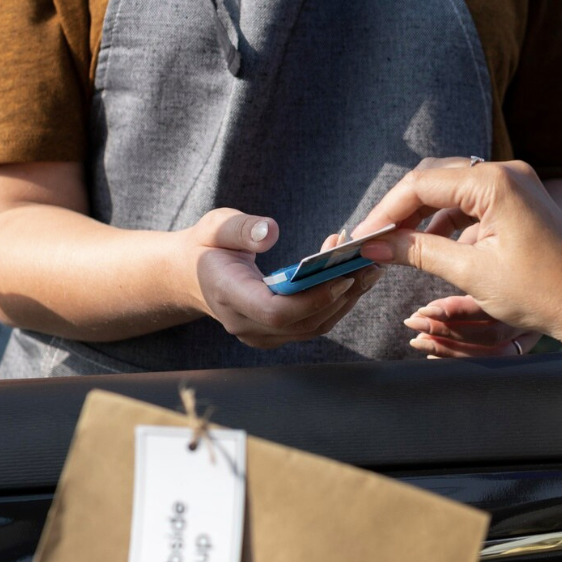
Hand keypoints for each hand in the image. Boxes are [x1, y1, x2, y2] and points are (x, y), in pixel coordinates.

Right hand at [179, 209, 378, 348]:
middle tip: (368, 263)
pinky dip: (336, 302)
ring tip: (369, 267)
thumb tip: (271, 231)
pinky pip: (313, 324)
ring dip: (345, 299)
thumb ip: (241, 229)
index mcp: (229, 296)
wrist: (192, 274)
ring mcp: (262, 334)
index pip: (276, 312)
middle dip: (341, 294)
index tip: (342, 276)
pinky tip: (354, 276)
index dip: (313, 299)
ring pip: (314, 326)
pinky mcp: (276, 333)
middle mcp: (246, 324)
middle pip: (304, 322)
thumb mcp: (215, 226)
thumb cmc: (206, 246)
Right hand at [353, 158, 561, 346]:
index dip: (385, 212)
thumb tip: (376, 245)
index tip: (360, 238)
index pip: (421, 185)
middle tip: (373, 241)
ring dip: (423, 216)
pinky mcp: (522, 202)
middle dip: (401, 211)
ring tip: (397, 247)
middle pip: (435, 180)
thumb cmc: (540, 291)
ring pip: (452, 190)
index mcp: (495, 182)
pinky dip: (449, 221)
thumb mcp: (471, 273)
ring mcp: (517, 185)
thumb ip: (420, 252)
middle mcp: (507, 173)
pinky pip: (473, 202)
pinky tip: (432, 246)